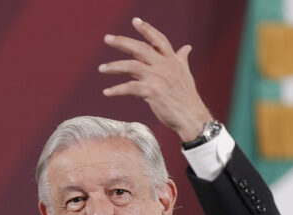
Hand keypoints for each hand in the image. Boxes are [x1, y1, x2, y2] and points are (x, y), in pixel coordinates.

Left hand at [99, 17, 212, 141]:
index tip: (135, 20)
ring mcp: (157, 78)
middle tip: (107, 38)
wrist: (191, 116)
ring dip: (114, 67)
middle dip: (122, 42)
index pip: (158, 40)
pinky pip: (129, 88)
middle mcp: (164, 66)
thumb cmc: (186, 97)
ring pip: (131, 66)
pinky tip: (106, 92)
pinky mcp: (152, 92)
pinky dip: (116, 90)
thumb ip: (182, 59)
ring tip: (101, 68)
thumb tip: (187, 47)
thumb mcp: (185, 73)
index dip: (147, 29)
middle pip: (140, 49)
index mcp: (172, 60)